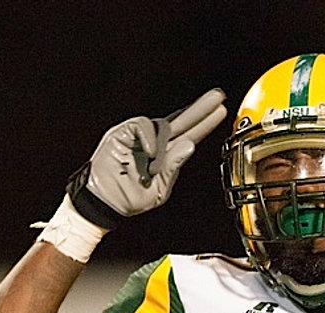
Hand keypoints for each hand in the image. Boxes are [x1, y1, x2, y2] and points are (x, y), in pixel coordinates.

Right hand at [67, 88, 226, 228]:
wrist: (104, 202)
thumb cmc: (129, 197)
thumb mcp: (159, 189)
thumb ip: (173, 168)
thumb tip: (189, 145)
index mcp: (167, 155)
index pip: (190, 135)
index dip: (205, 123)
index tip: (221, 111)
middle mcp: (156, 143)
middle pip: (182, 120)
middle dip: (200, 108)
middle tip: (217, 97)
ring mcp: (140, 137)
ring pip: (161, 122)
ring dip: (169, 132)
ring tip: (159, 155)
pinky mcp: (123, 133)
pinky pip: (140, 125)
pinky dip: (148, 136)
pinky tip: (151, 151)